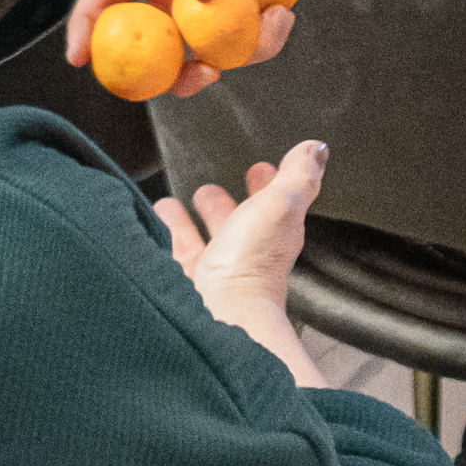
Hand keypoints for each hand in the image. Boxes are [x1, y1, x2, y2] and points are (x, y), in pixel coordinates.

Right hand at [68, 0, 393, 92]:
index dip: (83, 24)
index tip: (77, 58)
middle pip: (151, 44)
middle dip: (171, 74)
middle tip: (201, 76)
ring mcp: (205, 4)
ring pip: (202, 53)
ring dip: (236, 55)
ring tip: (274, 20)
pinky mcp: (237, 11)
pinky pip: (241, 45)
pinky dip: (264, 39)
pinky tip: (283, 13)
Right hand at [158, 143, 329, 381]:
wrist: (220, 316)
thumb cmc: (251, 264)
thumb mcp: (280, 205)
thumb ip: (298, 176)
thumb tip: (318, 149)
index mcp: (272, 233)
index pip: (272, 203)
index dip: (266, 185)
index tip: (259, 168)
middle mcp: (245, 254)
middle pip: (233, 224)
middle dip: (220, 205)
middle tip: (207, 191)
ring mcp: (214, 272)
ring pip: (199, 242)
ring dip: (184, 223)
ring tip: (167, 206)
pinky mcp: (185, 285)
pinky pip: (170, 256)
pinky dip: (159, 238)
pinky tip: (146, 228)